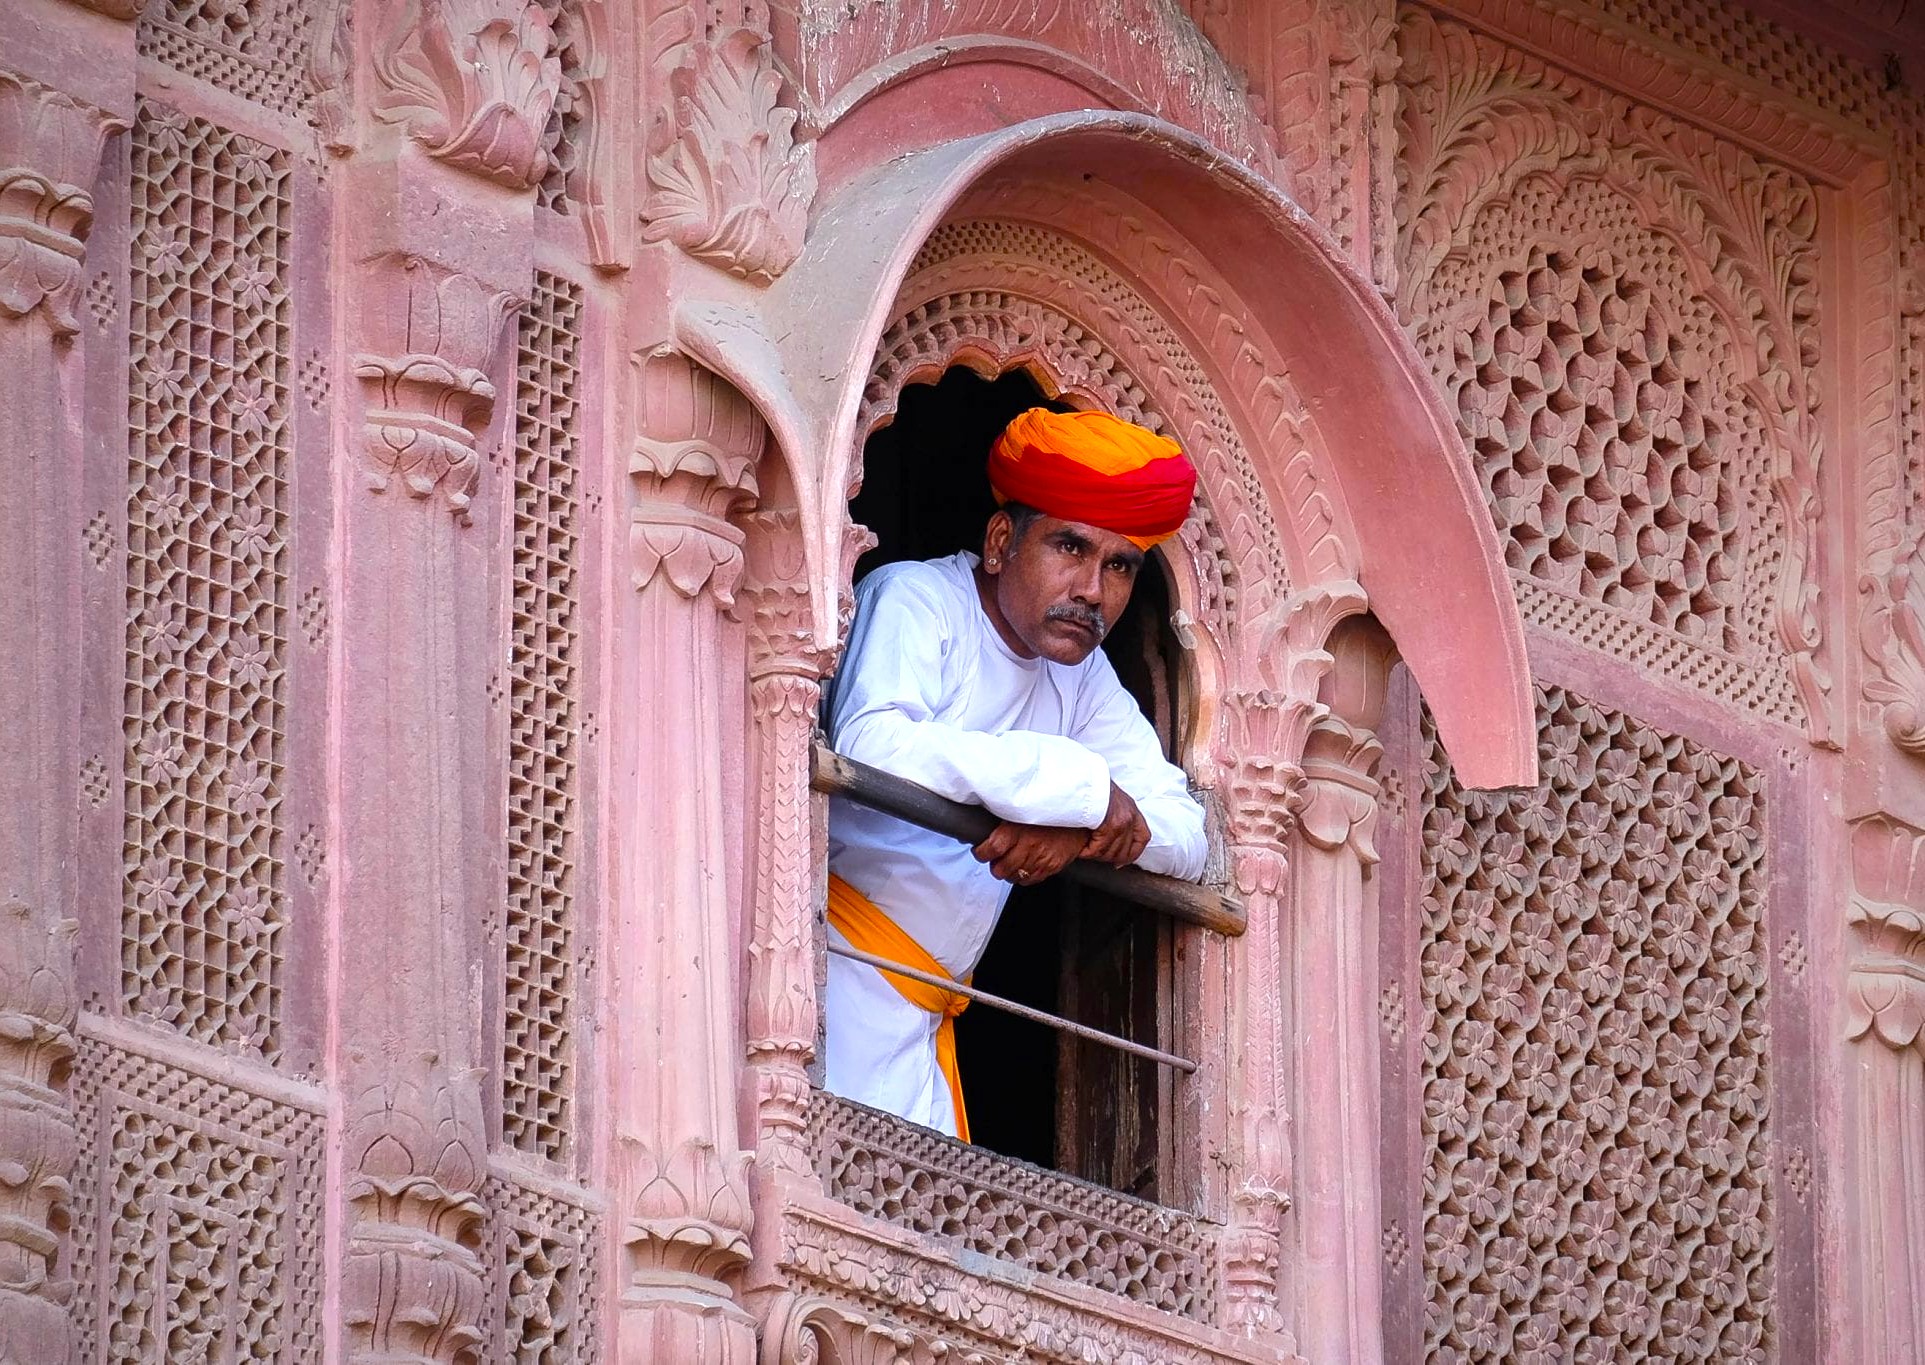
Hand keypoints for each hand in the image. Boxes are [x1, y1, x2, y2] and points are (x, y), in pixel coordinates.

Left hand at [972, 821, 1088, 884]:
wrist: (1078, 822)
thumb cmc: (1049, 816)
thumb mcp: (1023, 813)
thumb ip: (1005, 824)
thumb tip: (985, 831)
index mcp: (1017, 830)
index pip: (991, 849)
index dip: (981, 853)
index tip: (980, 851)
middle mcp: (1027, 846)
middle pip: (1000, 869)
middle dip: (995, 865)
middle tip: (996, 858)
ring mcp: (1039, 860)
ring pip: (1013, 877)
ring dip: (1009, 871)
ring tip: (1012, 860)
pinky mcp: (1049, 868)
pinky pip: (1028, 881)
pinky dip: (1023, 876)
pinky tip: (1025, 865)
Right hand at [1082, 782, 1150, 866]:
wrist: (1087, 778)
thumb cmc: (1094, 787)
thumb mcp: (1113, 798)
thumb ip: (1117, 814)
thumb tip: (1112, 835)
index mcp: (1132, 810)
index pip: (1143, 838)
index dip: (1134, 853)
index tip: (1123, 860)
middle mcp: (1130, 817)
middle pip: (1124, 850)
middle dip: (1110, 857)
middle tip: (1098, 855)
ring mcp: (1122, 822)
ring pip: (1111, 852)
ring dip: (1097, 855)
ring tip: (1087, 851)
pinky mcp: (1110, 825)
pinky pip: (1099, 848)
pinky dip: (1089, 851)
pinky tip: (1082, 849)